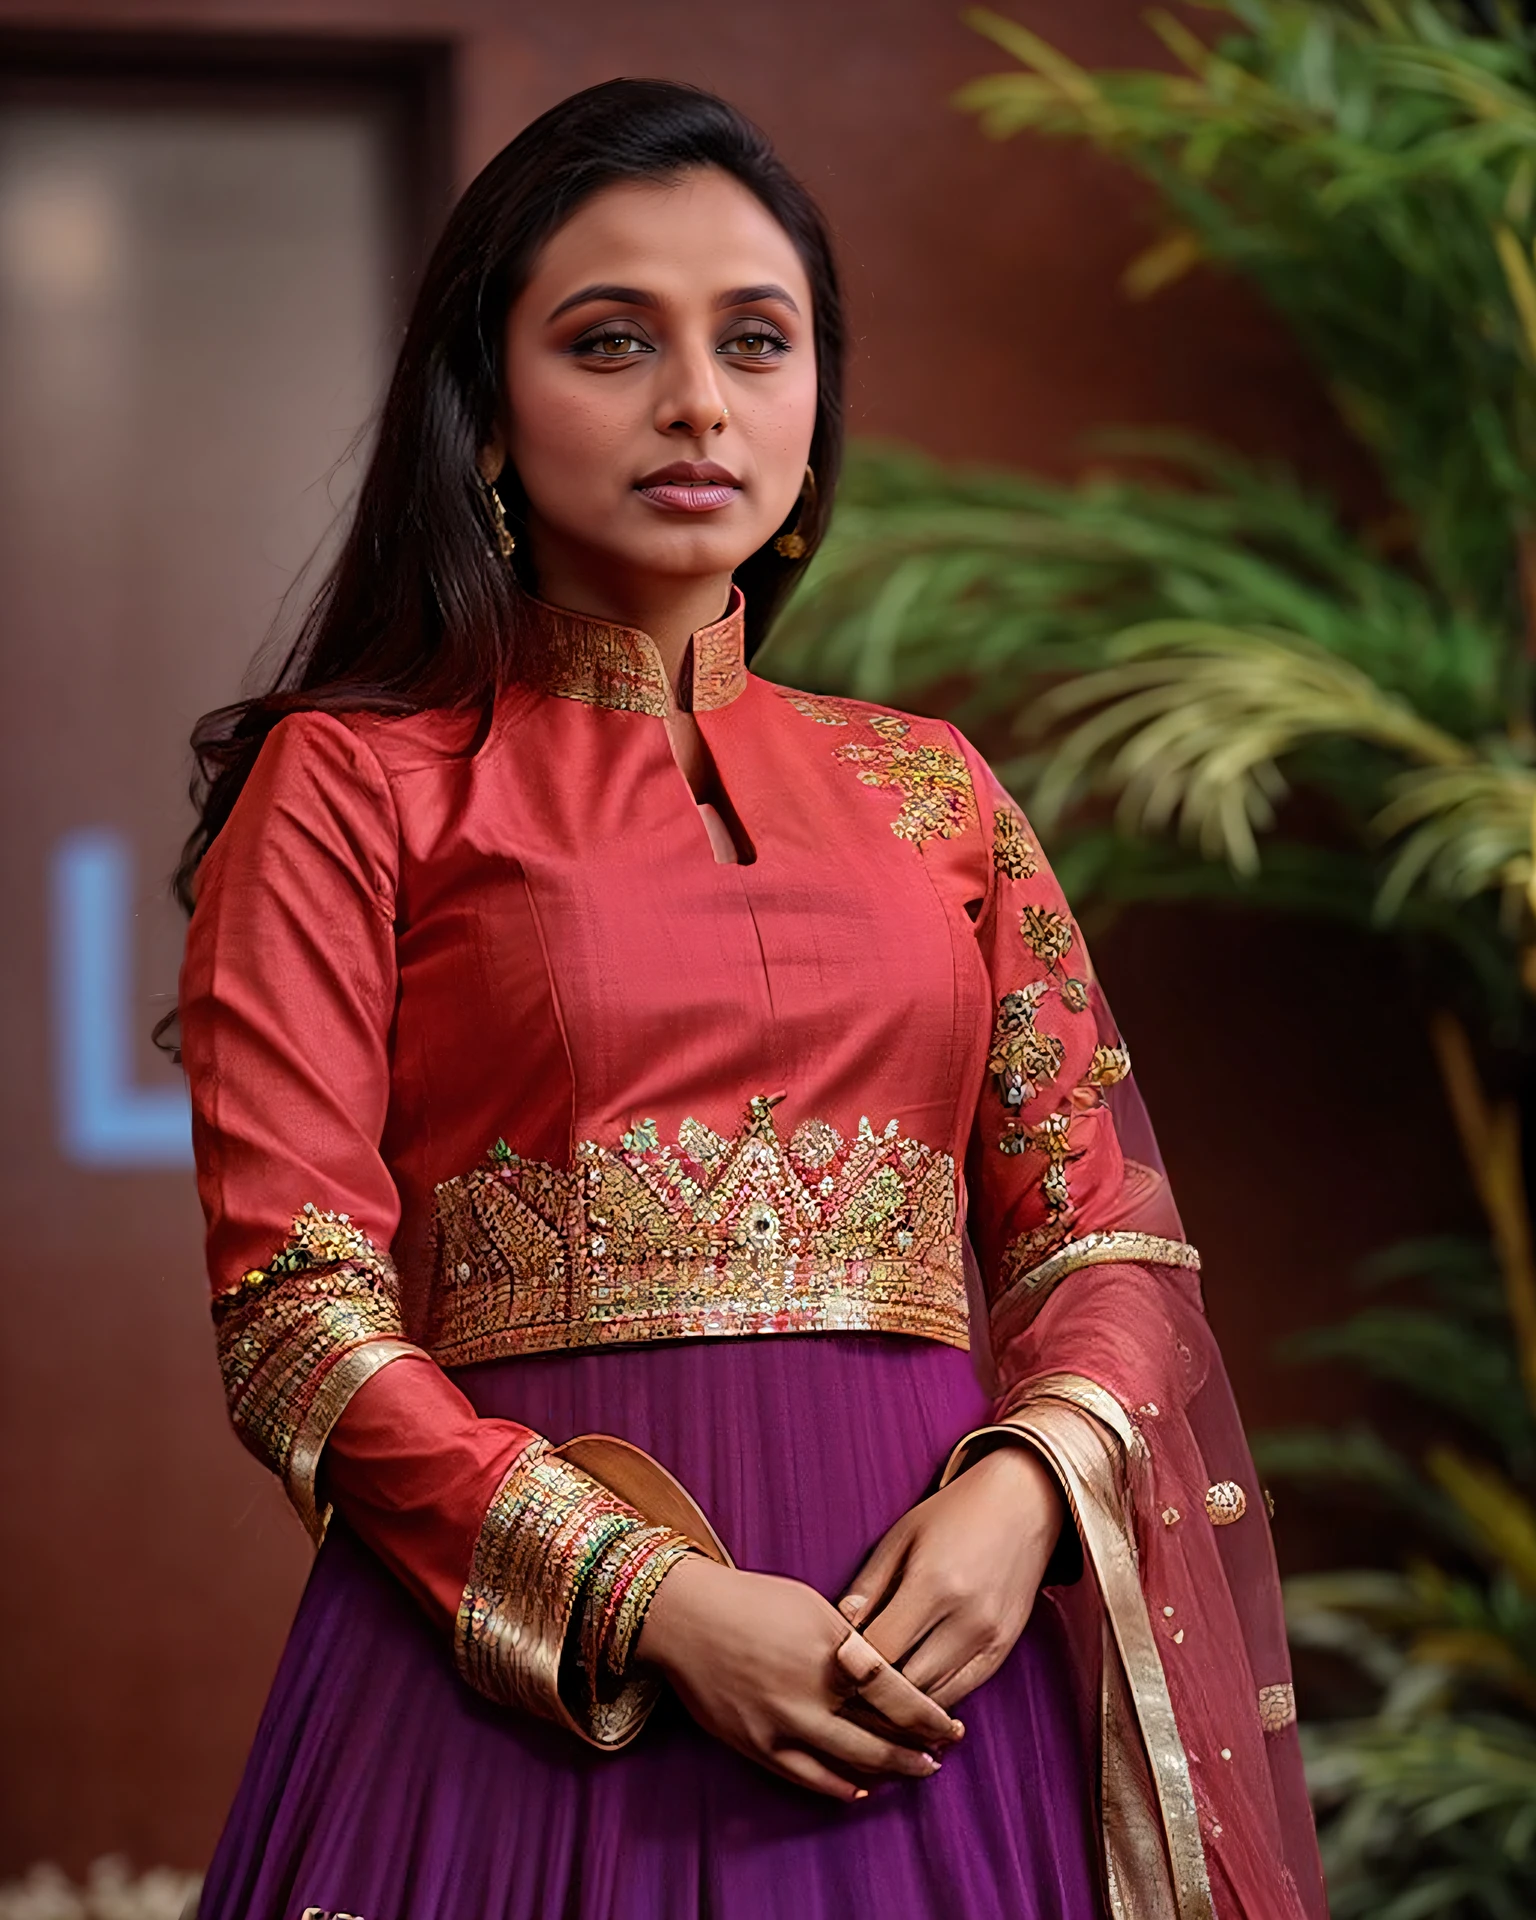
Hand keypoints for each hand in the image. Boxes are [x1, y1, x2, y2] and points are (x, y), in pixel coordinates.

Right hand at [637, 1556, 963, 1801]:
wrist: (685, 1615)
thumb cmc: (752, 1599)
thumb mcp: (814, 1605)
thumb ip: (853, 1642)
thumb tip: (885, 1673)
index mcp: (834, 1650)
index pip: (899, 1696)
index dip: (931, 1718)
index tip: (952, 1726)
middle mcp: (813, 1692)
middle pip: (882, 1737)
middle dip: (918, 1750)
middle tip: (941, 1754)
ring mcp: (783, 1723)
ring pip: (850, 1763)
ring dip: (887, 1771)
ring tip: (911, 1772)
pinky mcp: (756, 1745)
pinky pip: (807, 1777)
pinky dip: (838, 1786)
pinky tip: (859, 1787)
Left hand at [838, 1442, 1064, 1711]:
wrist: (1023, 1504)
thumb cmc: (953, 1514)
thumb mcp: (901, 1536)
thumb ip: (868, 1585)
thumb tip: (839, 1627)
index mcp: (933, 1584)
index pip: (880, 1650)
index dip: (850, 1662)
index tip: (832, 1660)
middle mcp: (966, 1618)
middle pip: (906, 1684)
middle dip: (872, 1689)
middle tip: (847, 1684)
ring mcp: (990, 1639)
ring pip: (933, 1698)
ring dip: (901, 1701)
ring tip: (874, 1690)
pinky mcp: (1003, 1650)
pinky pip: (961, 1693)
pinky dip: (933, 1698)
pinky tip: (912, 1689)